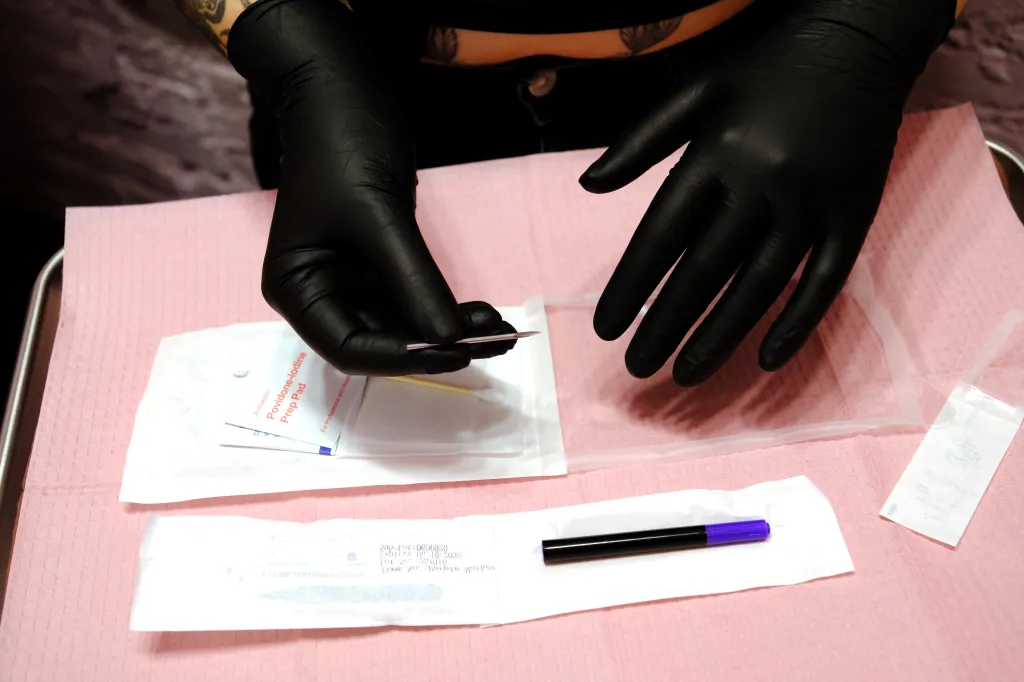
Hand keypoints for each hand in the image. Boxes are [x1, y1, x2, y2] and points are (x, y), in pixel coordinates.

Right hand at [228, 0, 514, 374]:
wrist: (345, 88)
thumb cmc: (343, 146)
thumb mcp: (379, 218)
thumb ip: (413, 282)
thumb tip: (452, 340)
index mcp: (298, 290)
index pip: (349, 348)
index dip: (402, 358)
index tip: (454, 353)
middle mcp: (322, 293)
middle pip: (380, 342)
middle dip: (435, 346)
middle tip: (491, 346)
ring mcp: (353, 280)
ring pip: (405, 324)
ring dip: (449, 330)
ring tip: (501, 330)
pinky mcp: (382, 263)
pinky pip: (416, 298)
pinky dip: (447, 308)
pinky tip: (484, 311)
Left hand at [581, 0, 954, 385]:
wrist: (859, 35)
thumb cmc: (766, 67)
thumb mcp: (694, 89)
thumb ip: (639, 140)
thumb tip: (586, 186)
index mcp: (715, 154)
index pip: (660, 239)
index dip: (629, 288)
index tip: (604, 328)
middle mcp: (762, 183)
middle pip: (704, 272)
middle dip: (665, 326)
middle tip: (636, 368)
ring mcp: (812, 202)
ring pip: (759, 287)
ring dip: (719, 337)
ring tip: (685, 376)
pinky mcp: (854, 215)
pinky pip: (825, 282)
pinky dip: (798, 324)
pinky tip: (766, 360)